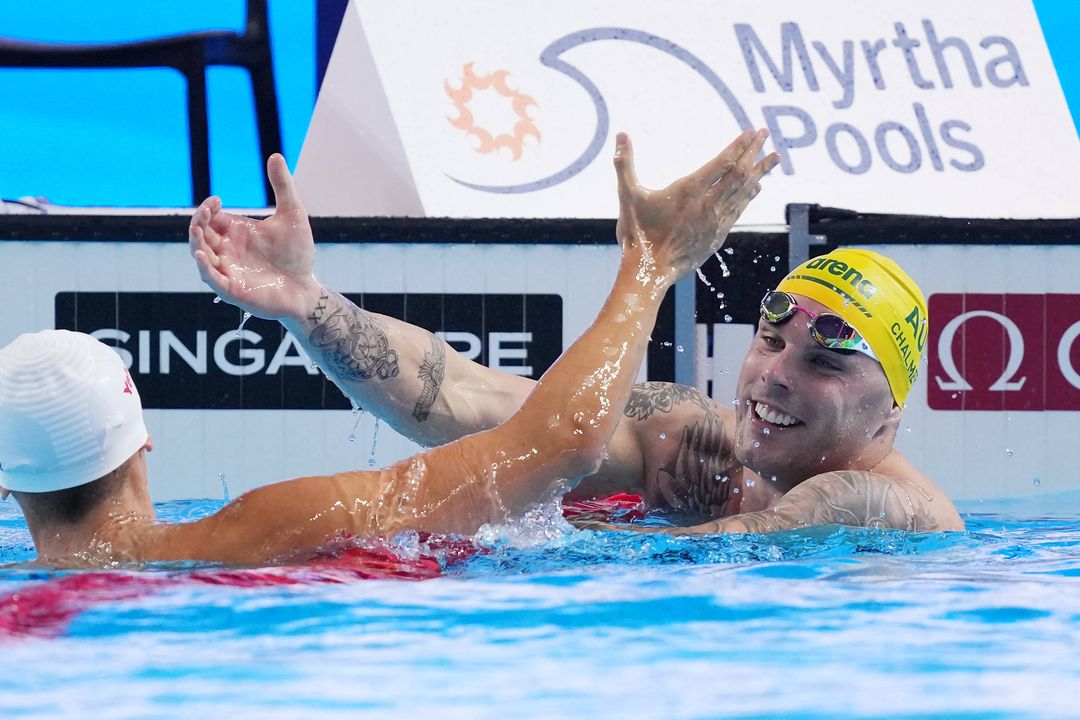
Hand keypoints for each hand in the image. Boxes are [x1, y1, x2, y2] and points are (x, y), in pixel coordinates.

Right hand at [189, 154, 318, 319]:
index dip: (208, 208)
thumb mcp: (292, 215)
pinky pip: (211, 278)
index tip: (217, 200)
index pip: (211, 217)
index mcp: (236, 232)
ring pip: (201, 255)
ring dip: (197, 242)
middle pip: (201, 234)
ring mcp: (227, 269)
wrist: (306, 286)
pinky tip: (202, 255)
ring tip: (199, 229)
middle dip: (199, 222)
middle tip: (207, 212)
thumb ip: (283, 187)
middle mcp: (227, 250)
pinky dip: (203, 267)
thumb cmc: (297, 253)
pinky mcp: (232, 289)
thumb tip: (276, 155)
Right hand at [613, 129, 779, 283]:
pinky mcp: (716, 236)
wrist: (649, 271)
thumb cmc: (637, 234)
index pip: (722, 163)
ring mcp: (715, 221)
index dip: (739, 146)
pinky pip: (738, 210)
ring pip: (743, 192)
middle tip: (766, 134)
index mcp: (688, 191)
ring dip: (759, 172)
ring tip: (774, 158)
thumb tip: (620, 135)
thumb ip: (624, 164)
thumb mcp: (627, 195)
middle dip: (754, 152)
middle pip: (739, 174)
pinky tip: (756, 188)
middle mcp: (707, 204)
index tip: (752, 132)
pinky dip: (749, 195)